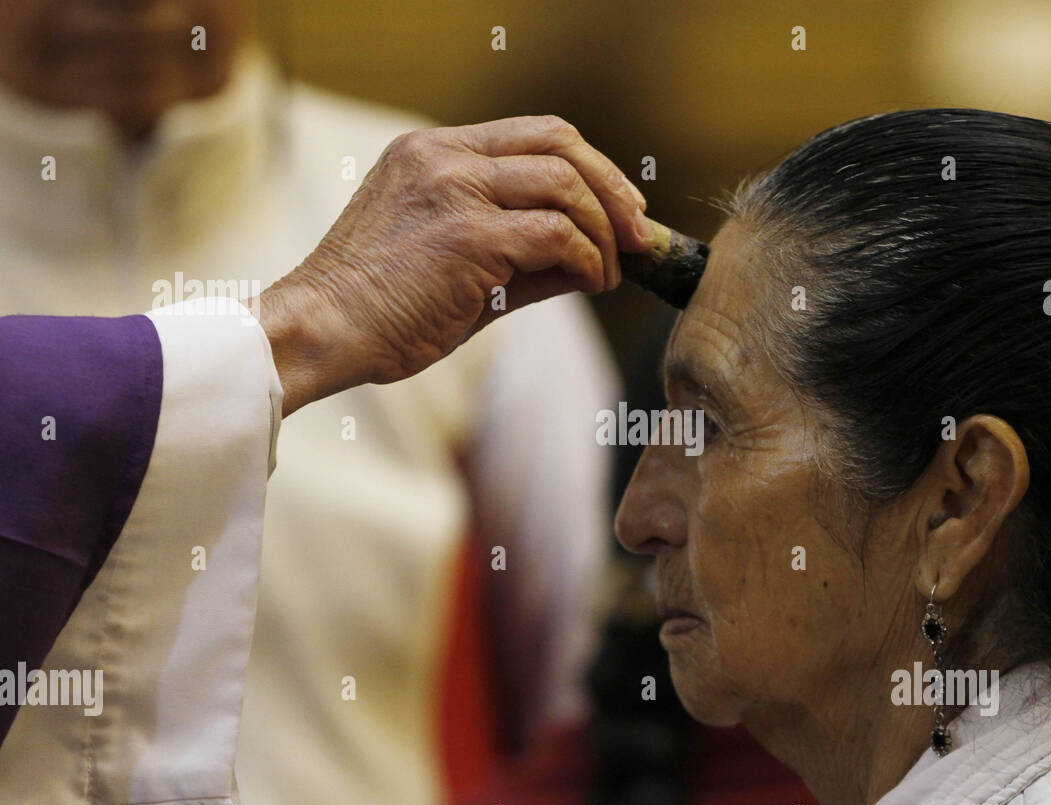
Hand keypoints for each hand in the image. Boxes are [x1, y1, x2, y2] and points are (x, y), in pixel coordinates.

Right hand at [252, 115, 652, 415]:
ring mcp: (455, 189)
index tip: (620, 209)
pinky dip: (587, 260)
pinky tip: (590, 283)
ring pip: (565, 185)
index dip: (590, 167)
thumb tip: (589, 263)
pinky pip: (557, 234)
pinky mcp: (468, 234)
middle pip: (560, 142)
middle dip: (612, 189)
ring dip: (604, 232)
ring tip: (611, 272)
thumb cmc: (378, 310)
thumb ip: (517, 251)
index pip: (535, 134)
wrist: (320, 332)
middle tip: (638, 235)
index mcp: (432, 151)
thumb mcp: (451, 262)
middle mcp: (443, 156)